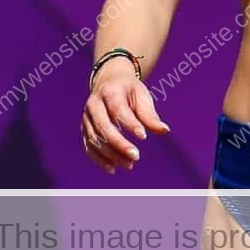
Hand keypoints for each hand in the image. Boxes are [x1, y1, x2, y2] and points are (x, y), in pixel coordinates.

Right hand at [81, 60, 169, 174]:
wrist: (109, 81)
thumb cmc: (129, 90)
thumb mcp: (142, 96)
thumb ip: (150, 115)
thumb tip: (164, 131)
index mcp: (110, 91)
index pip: (117, 109)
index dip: (129, 124)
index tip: (143, 136)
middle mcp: (94, 104)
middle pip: (102, 126)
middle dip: (118, 144)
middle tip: (136, 156)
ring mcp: (86, 117)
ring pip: (94, 139)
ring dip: (111, 155)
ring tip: (129, 164)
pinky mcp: (84, 128)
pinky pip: (89, 146)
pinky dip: (99, 159)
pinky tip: (113, 168)